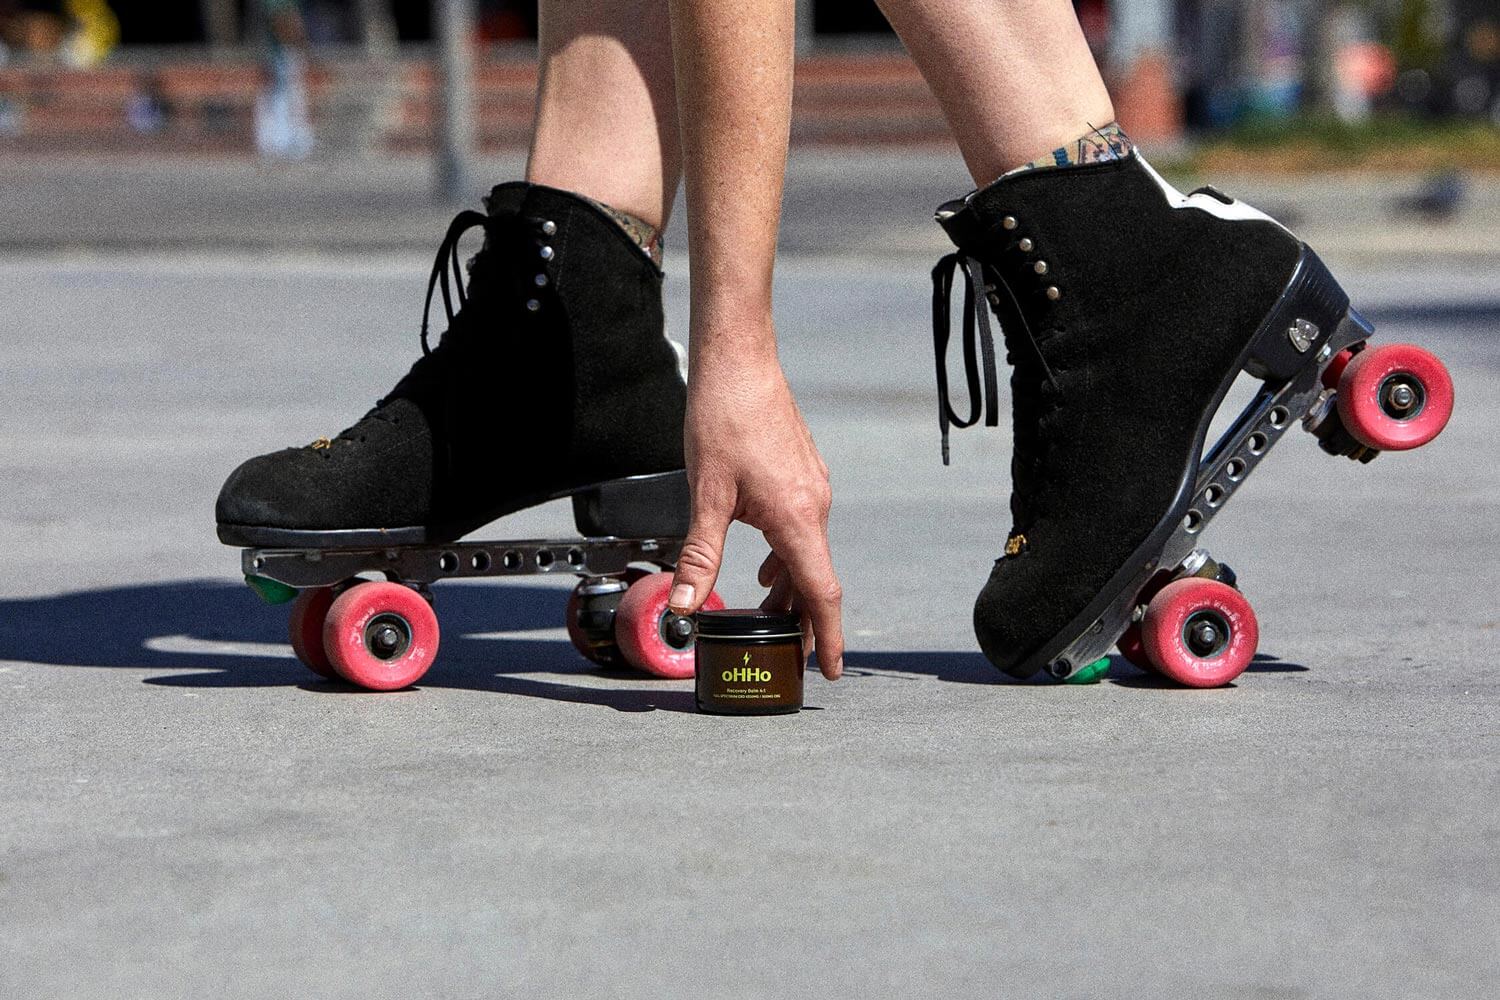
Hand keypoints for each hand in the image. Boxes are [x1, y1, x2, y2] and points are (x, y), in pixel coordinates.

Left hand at [667, 343, 843, 680]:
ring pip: (808, 554)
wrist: (739, 361)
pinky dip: (788, 558)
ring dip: (791, 589)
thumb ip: (699, 557)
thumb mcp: (706, 496)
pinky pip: (803, 530)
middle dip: (803, 621)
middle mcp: (816, 505)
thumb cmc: (723, 420)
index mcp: (798, 518)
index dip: (826, 638)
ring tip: (766, 616)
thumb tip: (684, 606)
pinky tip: (763, 567)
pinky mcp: (803, 475)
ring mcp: (813, 488)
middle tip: (786, 655)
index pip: (821, 593)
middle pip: (817, 579)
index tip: (828, 670)